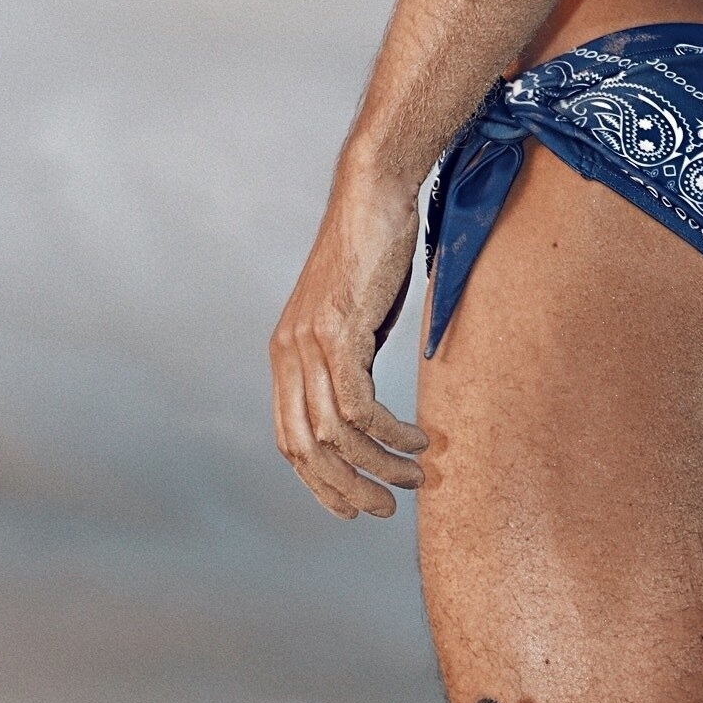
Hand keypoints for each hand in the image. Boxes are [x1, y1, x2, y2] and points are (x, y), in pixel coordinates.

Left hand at [270, 171, 428, 519]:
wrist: (374, 194)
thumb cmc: (373, 251)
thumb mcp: (354, 316)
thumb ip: (350, 360)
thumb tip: (366, 410)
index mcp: (285, 354)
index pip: (289, 439)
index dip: (317, 483)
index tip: (352, 507)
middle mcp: (288, 353)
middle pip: (306, 448)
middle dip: (346, 488)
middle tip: (385, 508)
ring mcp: (309, 343)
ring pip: (335, 434)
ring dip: (378, 465)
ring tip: (415, 476)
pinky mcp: (338, 331)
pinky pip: (358, 406)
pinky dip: (389, 433)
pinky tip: (418, 438)